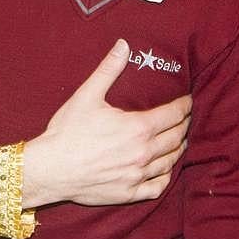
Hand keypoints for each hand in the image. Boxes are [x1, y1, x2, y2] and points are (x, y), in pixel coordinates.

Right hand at [22, 39, 190, 207]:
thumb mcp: (88, 95)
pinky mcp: (129, 193)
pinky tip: (165, 170)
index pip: (174, 115)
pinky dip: (166, 177)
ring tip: (179, 141)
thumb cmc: (68, 132)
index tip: (187, 101)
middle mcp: (144, 153)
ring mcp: (138, 175)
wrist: (51, 169)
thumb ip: (109, 69)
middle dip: (183, 125)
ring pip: (170, 162)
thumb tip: (123, 45)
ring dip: (178, 149)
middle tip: (184, 118)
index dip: (184, 106)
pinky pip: (158, 187)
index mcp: (138, 128)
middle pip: (176, 137)